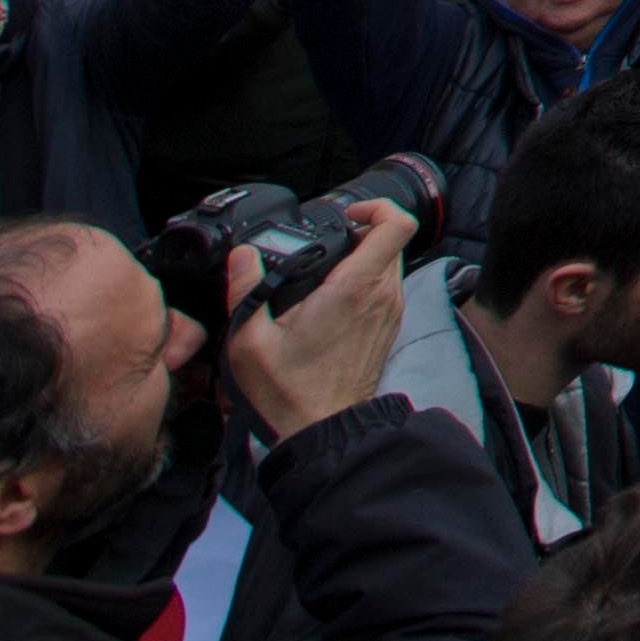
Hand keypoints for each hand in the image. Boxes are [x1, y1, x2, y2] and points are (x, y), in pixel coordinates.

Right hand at [223, 200, 414, 437]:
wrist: (321, 433)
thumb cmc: (288, 392)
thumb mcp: (250, 341)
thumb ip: (245, 290)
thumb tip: (242, 255)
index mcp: (355, 288)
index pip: (397, 225)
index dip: (377, 207)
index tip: (344, 215)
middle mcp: (383, 296)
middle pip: (392, 241)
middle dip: (362, 232)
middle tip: (324, 244)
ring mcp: (390, 314)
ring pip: (391, 264)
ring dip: (364, 258)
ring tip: (322, 273)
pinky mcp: (388, 330)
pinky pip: (386, 289)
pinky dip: (366, 282)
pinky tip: (330, 300)